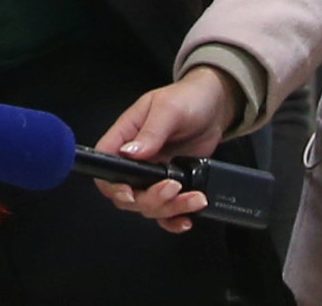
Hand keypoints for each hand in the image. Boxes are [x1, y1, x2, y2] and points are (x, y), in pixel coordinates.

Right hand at [93, 66, 240, 229]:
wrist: (216, 107)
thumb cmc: (187, 100)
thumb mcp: (168, 110)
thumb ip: (150, 132)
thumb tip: (129, 154)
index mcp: (124, 138)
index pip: (105, 165)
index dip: (111, 184)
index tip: (130, 192)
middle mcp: (135, 161)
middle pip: (127, 193)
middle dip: (150, 199)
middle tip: (175, 188)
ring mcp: (155, 176)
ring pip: (149, 206)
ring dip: (169, 209)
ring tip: (196, 199)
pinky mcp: (176, 186)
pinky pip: (167, 211)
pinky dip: (173, 220)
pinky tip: (186, 220)